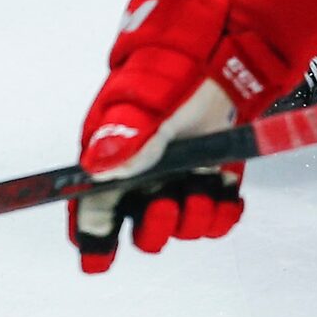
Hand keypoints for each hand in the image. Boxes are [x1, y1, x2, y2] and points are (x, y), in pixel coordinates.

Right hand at [70, 0, 298, 272]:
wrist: (222, 54)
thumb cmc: (172, 72)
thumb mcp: (146, 100)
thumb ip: (128, 135)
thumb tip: (97, 167)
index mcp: (111, 156)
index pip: (91, 209)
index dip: (92, 240)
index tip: (99, 262)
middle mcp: (141, 175)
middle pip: (137, 229)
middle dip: (153, 229)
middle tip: (168, 204)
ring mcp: (176, 179)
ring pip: (178, 228)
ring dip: (192, 219)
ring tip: (204, 188)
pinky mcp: (209, 179)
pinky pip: (212, 219)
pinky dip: (220, 215)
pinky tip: (225, 196)